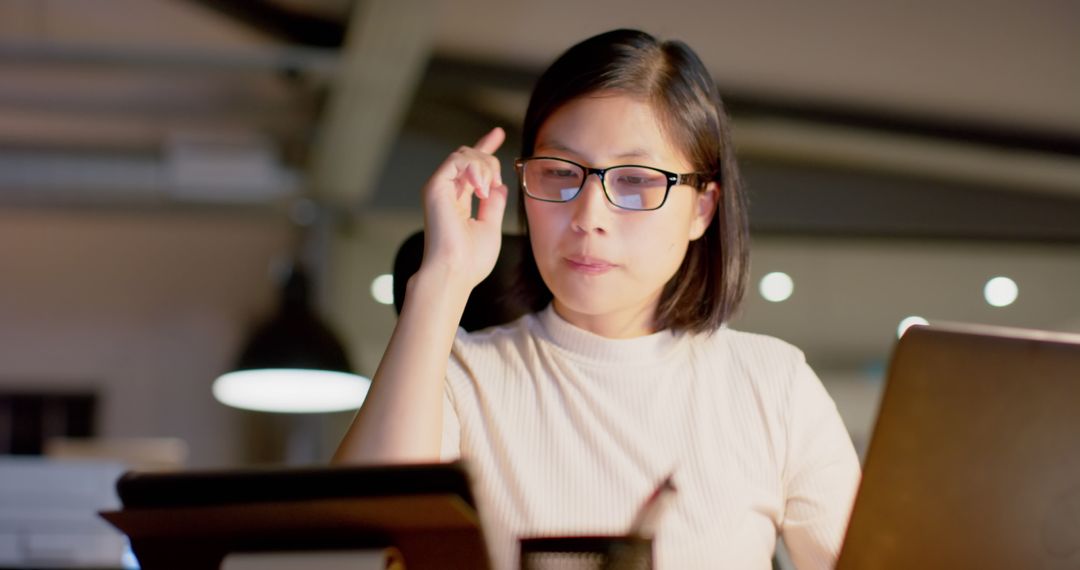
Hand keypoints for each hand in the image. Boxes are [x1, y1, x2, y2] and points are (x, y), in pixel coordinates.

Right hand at [419, 127, 508, 289]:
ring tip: (486, 193)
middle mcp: (446, 193)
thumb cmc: (471, 260)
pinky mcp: (434, 187)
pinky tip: (481, 189)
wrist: (454, 272)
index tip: (498, 133)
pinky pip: (457, 159)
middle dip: (490, 161)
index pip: (472, 169)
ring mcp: (439, 188)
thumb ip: (494, 204)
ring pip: (465, 154)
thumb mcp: (491, 227)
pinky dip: (474, 169)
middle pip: (470, 156)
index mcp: (458, 202)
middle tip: (494, 187)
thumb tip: (499, 185)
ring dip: (484, 168)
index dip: (486, 148)